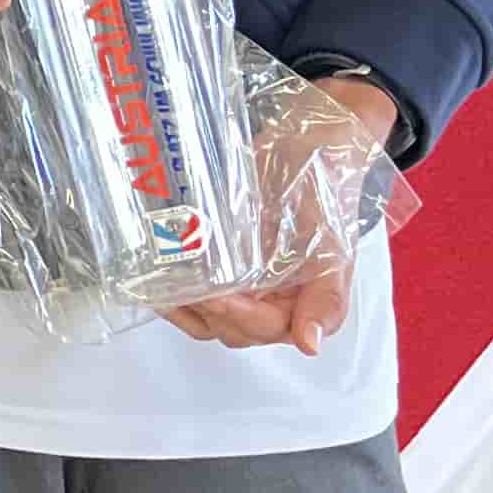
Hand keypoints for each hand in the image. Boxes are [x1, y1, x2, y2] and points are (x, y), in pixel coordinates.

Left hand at [162, 76, 397, 356]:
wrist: (314, 149)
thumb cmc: (327, 195)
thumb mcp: (336, 246)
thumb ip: (326, 296)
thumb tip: (311, 344)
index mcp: (305, 305)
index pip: (265, 327)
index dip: (239, 315)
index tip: (217, 295)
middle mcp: (274, 304)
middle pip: (232, 329)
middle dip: (208, 311)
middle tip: (184, 286)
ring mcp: (246, 287)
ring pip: (208, 319)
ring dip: (183, 309)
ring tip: (160, 290)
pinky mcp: (222, 269)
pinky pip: (195, 294)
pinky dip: (175, 294)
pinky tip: (156, 280)